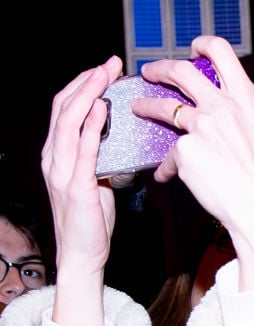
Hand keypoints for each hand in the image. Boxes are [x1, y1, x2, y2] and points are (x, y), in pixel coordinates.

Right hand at [40, 55, 123, 325]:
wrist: (83, 253)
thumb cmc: (93, 220)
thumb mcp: (97, 182)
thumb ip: (102, 159)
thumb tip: (120, 140)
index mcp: (58, 154)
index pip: (66, 110)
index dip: (83, 85)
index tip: (104, 69)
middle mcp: (53, 157)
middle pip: (64, 107)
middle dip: (86, 81)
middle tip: (109, 63)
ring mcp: (61, 169)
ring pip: (69, 121)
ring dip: (88, 94)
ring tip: (104, 74)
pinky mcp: (75, 184)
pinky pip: (82, 148)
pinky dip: (91, 125)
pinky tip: (103, 108)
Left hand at [131, 36, 253, 290]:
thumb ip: (244, 112)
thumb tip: (228, 104)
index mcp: (246, 99)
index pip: (221, 52)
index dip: (203, 46)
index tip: (192, 50)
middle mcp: (222, 107)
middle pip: (181, 71)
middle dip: (160, 68)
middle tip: (150, 72)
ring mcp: (201, 127)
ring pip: (162, 107)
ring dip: (145, 104)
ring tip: (139, 108)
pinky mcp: (185, 151)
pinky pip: (169, 154)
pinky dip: (167, 166)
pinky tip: (169, 174)